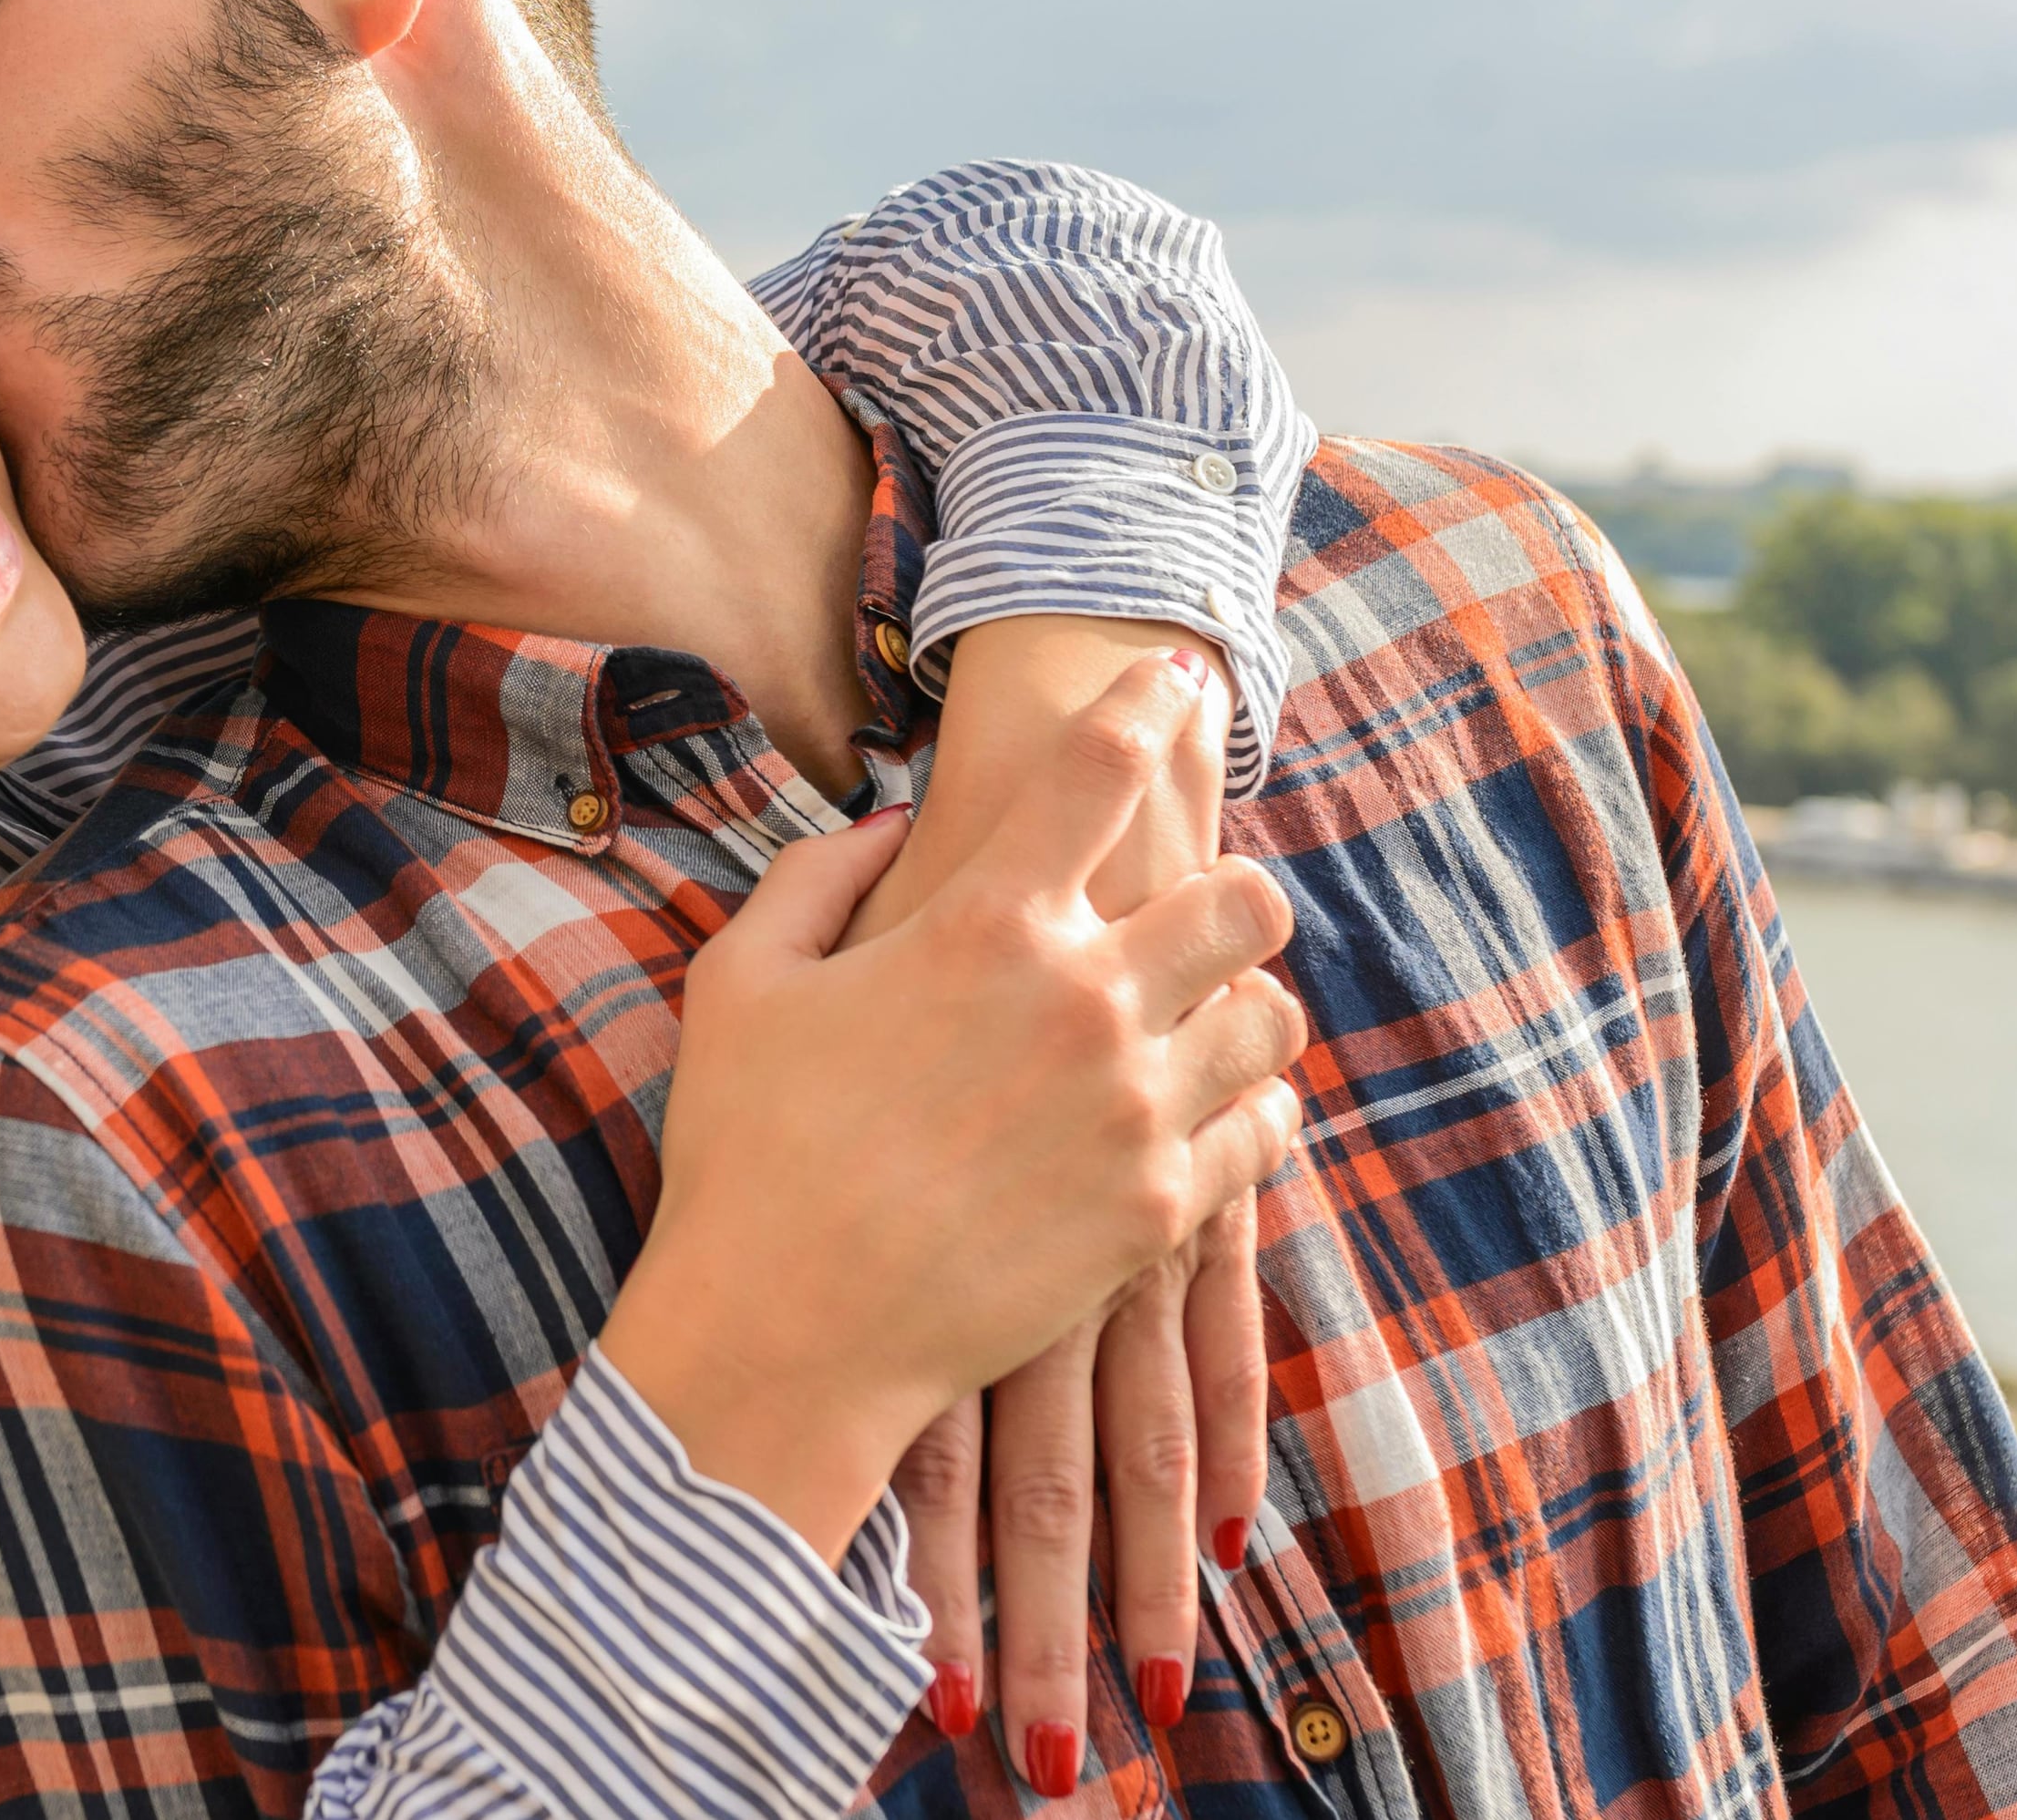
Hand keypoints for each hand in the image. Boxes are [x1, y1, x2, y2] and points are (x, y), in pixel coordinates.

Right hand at [595, 650, 1304, 1564]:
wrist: (786, 1334)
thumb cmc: (746, 1151)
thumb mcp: (743, 981)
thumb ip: (820, 876)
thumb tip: (897, 824)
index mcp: (984, 924)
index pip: (1104, 771)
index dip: (1150, 706)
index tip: (1174, 682)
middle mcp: (1084, 1000)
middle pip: (1246, 895)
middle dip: (1232, 885)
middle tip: (1199, 906)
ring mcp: (1135, 1110)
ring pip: (1273, 1013)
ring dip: (1246, 1000)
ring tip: (1206, 1013)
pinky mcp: (1160, 1210)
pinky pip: (1268, 1126)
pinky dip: (1251, 1105)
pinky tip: (1210, 1106)